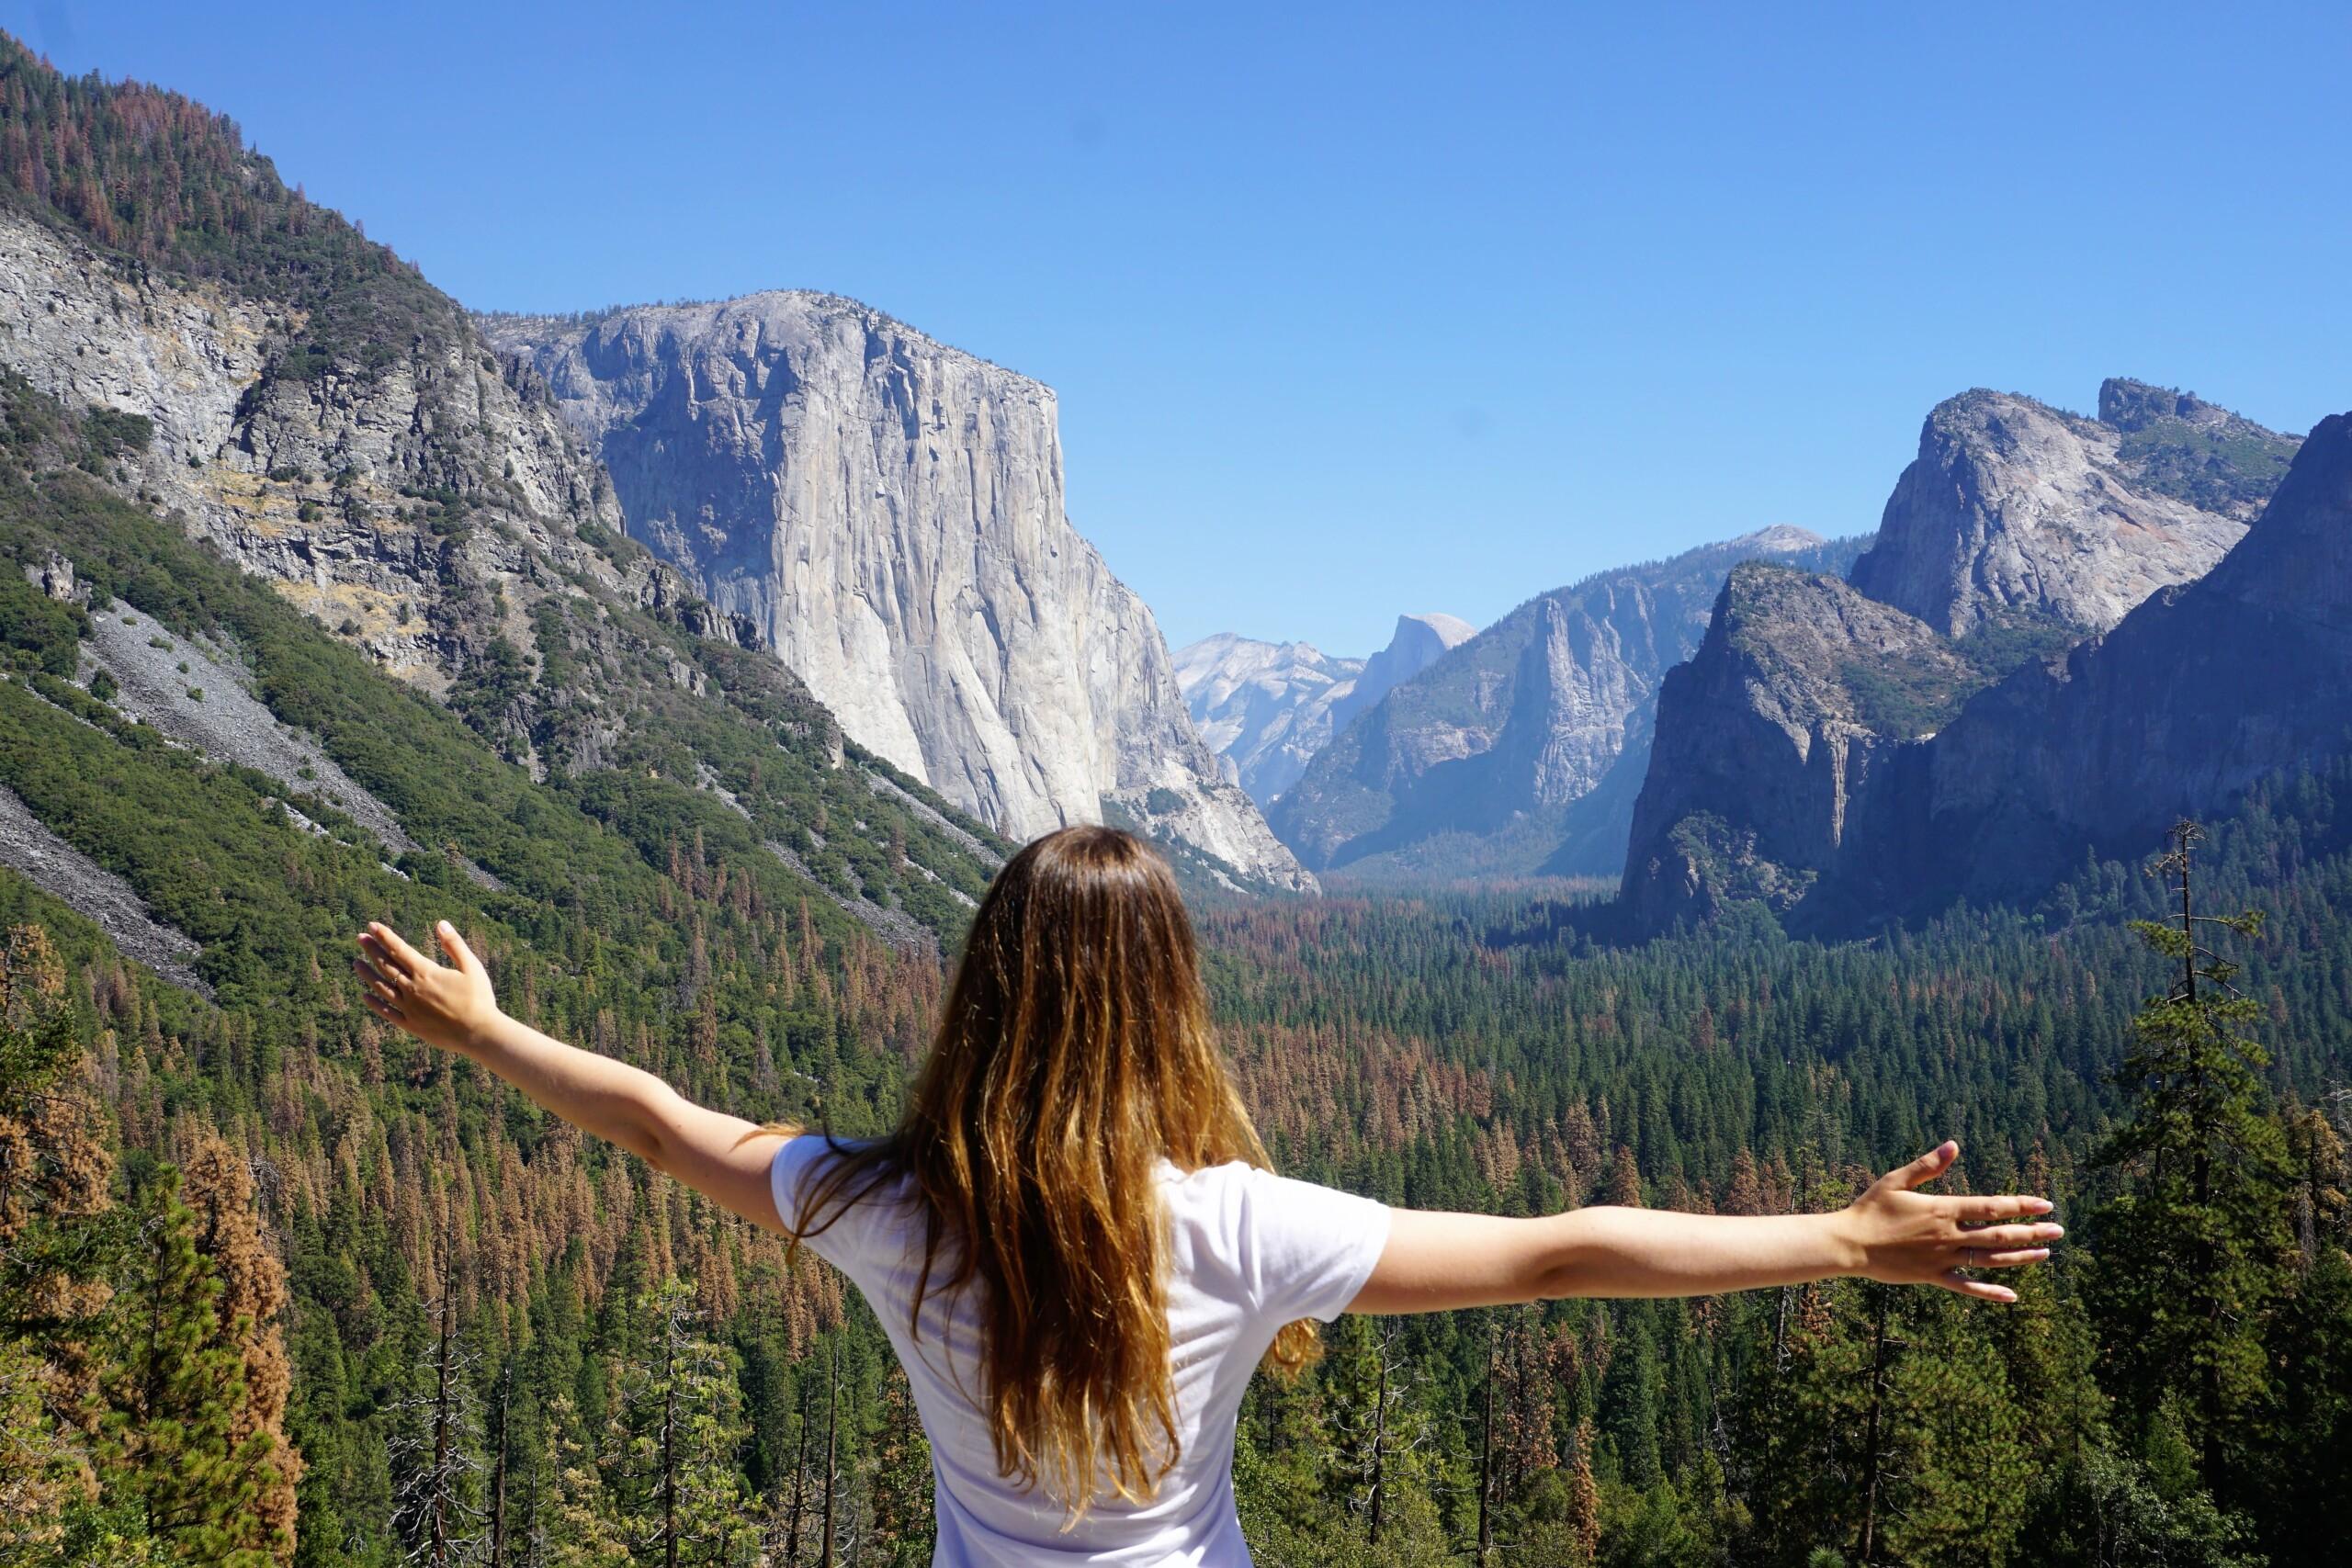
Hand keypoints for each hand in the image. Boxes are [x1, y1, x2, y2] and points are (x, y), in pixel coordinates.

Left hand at [354, 920, 498, 1054]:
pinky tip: (365, 996)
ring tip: (356, 964)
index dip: (385, 936)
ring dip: (367, 974)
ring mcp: (409, 1008)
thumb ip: (454, 945)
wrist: (478, 1033)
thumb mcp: (472, 967)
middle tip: (360, 937)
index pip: (399, 949)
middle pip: (386, 966)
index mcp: (426, 973)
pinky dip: (374, 1003)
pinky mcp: (410, 1024)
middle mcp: (412, 989)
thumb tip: (441, 923)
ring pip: (381, 988)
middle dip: (372, 949)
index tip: (373, 925)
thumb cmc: (479, 998)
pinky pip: (386, 1012)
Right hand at [1835, 1141, 2060, 1302]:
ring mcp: (1942, 1259)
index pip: (1991, 1207)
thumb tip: (1953, 1145)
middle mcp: (1948, 1235)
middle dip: (2031, 1232)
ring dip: (2020, 1257)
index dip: (2021, 1205)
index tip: (2045, 1204)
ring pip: (1990, 1259)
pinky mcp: (1933, 1277)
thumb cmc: (1870, 1209)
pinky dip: (1990, 1292)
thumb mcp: (1896, 1180)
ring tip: (2045, 1254)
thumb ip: (1927, 1165)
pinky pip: (1967, 1287)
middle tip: (2058, 1231)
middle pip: (1998, 1234)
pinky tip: (2012, 1295)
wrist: (1849, 1244)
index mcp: (1942, 1209)